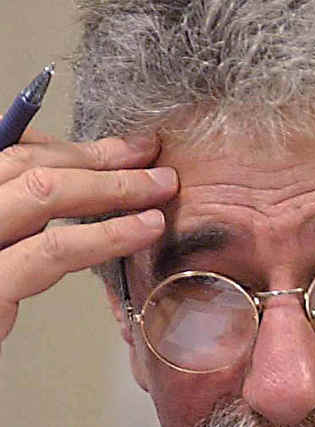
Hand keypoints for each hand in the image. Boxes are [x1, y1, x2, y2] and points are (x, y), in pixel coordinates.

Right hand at [0, 130, 177, 352]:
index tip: (125, 150)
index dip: (73, 148)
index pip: (14, 153)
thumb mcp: (2, 250)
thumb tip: (79, 187)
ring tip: (161, 189)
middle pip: (28, 165)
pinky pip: (52, 252)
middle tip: (152, 160)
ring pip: (44, 194)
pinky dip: (105, 235)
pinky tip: (143, 230)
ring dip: (113, 186)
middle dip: (99, 159)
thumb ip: (22, 218)